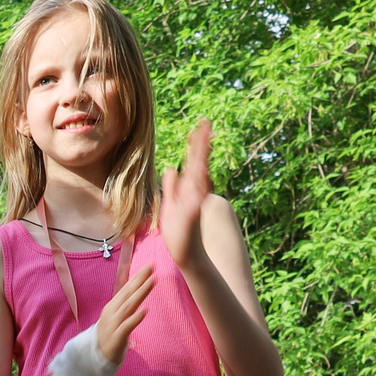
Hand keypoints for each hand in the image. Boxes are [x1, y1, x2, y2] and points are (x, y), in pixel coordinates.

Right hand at [92, 262, 157, 366]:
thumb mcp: (116, 317)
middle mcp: (112, 313)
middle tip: (151, 267)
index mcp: (112, 307)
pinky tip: (145, 310)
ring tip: (152, 282)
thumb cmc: (110, 335)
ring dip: (140, 293)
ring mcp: (113, 325)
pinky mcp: (117, 338)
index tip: (149, 266)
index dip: (137, 277)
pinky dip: (135, 318)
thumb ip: (124, 305)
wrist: (95, 357)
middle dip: (140, 280)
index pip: (126, 289)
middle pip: (127, 294)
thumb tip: (135, 290)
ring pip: (128, 307)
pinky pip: (127, 326)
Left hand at [159, 118, 212, 272]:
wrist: (184, 252)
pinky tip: (203, 170)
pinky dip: (200, 183)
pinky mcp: (192, 213)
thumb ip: (171, 187)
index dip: (196, 145)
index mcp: (188, 189)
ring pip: (199, 175)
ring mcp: (195, 202)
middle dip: (201, 144)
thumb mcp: (169, 205)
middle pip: (198, 163)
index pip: (193, 162)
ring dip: (202, 158)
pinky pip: (197, 195)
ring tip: (204, 139)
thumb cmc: (177, 231)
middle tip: (205, 123)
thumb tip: (171, 168)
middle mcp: (194, 192)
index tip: (198, 127)